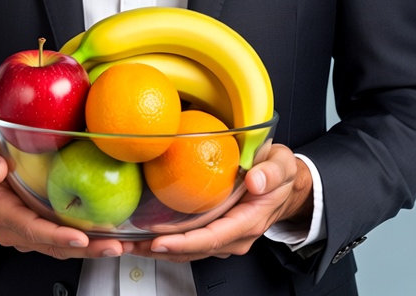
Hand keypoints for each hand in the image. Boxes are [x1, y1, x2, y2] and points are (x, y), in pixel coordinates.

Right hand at [0, 134, 133, 259]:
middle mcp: (16, 229)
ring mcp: (29, 231)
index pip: (31, 229)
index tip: (80, 238)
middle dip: (85, 249)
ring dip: (91, 248)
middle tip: (114, 246)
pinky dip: (87, 240)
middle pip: (52, 245)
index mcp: (1, 212)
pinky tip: (110, 236)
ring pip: (61, 246)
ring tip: (120, 245)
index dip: (56, 236)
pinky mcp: (41, 227)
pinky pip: (63, 238)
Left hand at [129, 142, 313, 261]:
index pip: (213, 237)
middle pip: (194, 249)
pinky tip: (144, 234)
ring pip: (189, 250)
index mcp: (249, 221)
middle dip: (160, 250)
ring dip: (158, 249)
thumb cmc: (281, 174)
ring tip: (128, 242)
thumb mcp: (282, 165)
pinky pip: (189, 241)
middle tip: (130, 244)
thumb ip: (271, 172)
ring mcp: (224, 237)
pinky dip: (166, 241)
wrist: (286, 186)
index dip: (185, 242)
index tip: (159, 241)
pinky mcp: (216, 231)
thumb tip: (255, 181)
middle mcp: (235, 235)